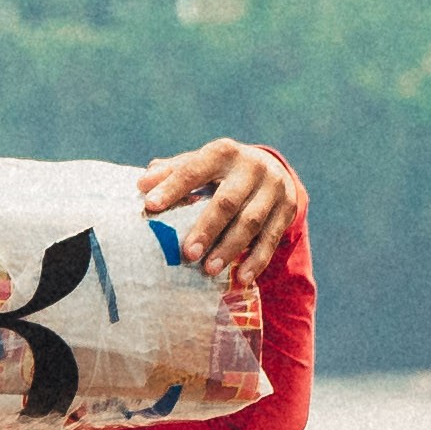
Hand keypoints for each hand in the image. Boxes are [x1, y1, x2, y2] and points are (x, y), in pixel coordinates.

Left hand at [142, 138, 308, 292]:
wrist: (272, 170)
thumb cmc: (221, 172)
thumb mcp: (200, 164)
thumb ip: (172, 172)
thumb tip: (143, 184)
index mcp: (223, 152)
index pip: (194, 169)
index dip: (172, 187)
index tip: (150, 206)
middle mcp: (252, 167)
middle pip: (228, 201)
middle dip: (207, 228)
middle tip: (187, 253)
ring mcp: (273, 188)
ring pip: (251, 222)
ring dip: (230, 248)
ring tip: (209, 269)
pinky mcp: (287, 209)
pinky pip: (272, 238)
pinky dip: (257, 260)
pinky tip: (242, 277)